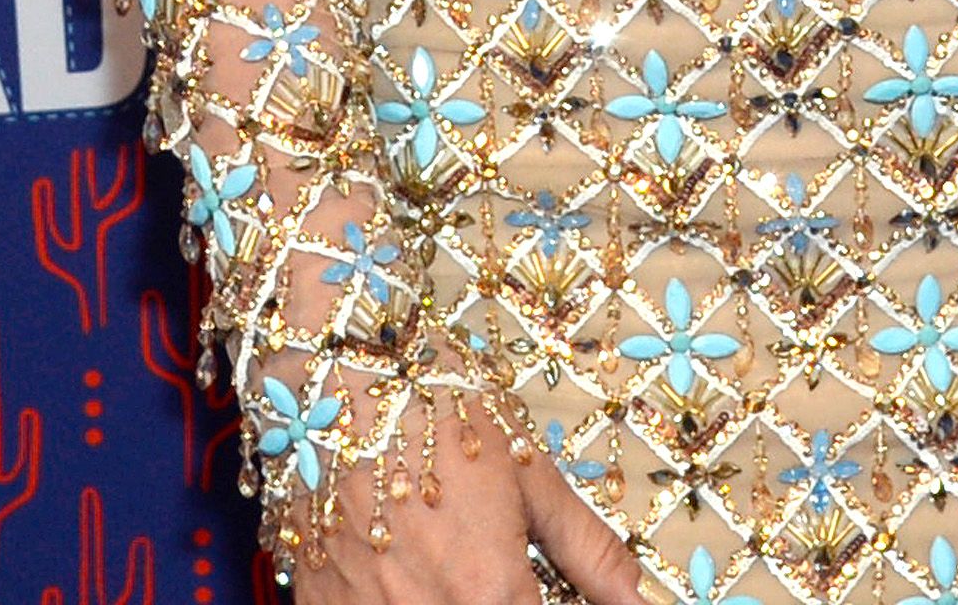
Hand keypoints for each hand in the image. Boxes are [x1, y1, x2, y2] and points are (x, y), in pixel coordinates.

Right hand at [275, 402, 639, 604]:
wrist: (338, 376)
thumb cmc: (442, 412)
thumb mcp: (532, 476)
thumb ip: (591, 555)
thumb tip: (641, 602)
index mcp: (487, 592)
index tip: (539, 592)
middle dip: (498, 604)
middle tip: (492, 568)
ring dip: (445, 600)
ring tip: (446, 559)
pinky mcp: (317, 602)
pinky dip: (389, 601)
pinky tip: (400, 564)